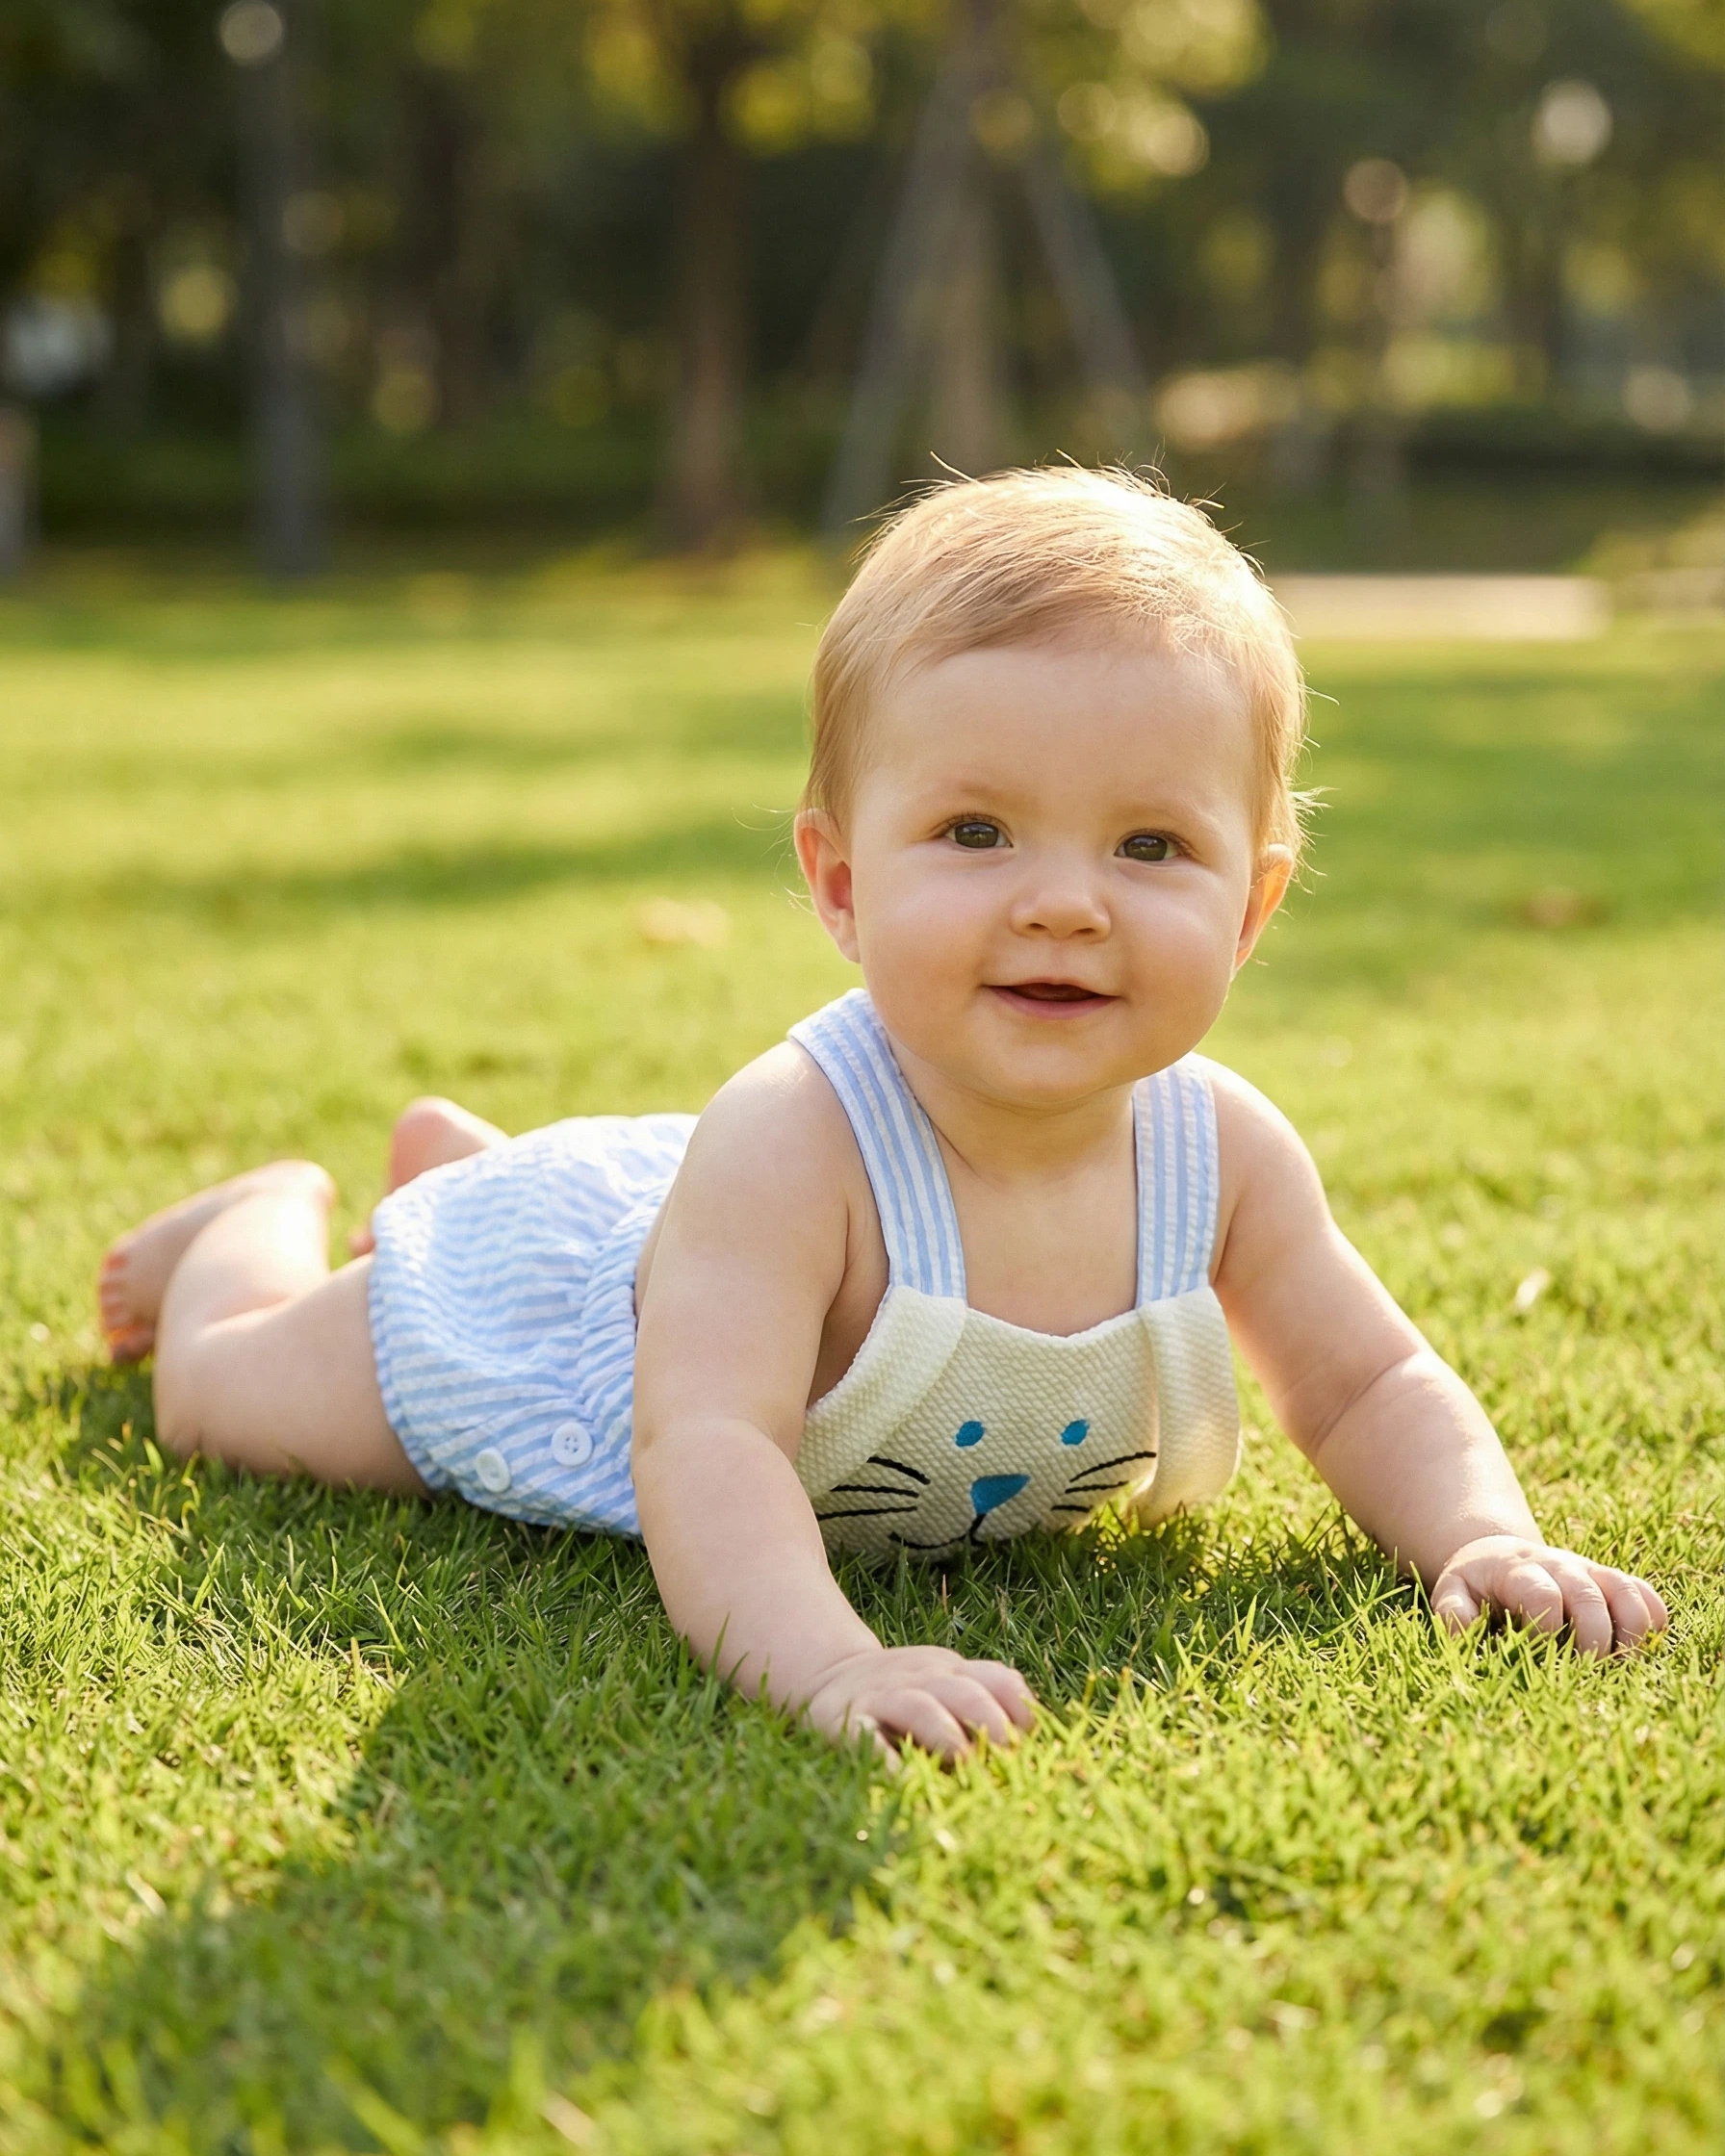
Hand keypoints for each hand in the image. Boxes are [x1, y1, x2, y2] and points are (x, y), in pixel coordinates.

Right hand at [802, 1644, 1036, 1761]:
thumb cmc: (906, 1694)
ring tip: (963, 1761)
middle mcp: (922, 1679)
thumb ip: (984, 1704)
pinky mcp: (847, 1721)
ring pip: (920, 1707)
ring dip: (945, 1734)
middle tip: (1008, 1756)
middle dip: (990, 1720)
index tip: (1032, 1736)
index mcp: (953, 1673)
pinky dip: (885, 1756)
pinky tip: (902, 1778)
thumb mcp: (945, 1686)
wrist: (830, 1674)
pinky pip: (867, 1736)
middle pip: (964, 1691)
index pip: (997, 1679)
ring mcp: (884, 1698)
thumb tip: (1038, 1747)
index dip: (1020, 1705)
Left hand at [1430, 1534, 1667, 1656]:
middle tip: (1587, 1672)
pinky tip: (1642, 1647)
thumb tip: (1466, 1633)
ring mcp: (1589, 1572)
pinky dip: (1652, 1619)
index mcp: (1517, 1570)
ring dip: (1631, 1630)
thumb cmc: (1477, 1584)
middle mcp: (1559, 1566)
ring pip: (1624, 1590)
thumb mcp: (1453, 1591)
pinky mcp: (1611, 1582)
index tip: (1537, 1659)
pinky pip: (1644, 1593)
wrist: (1500, 1553)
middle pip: (1587, 1595)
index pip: (1540, 1594)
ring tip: (1623, 1664)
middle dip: (1593, 1637)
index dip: (1542, 1630)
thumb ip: (1454, 1613)